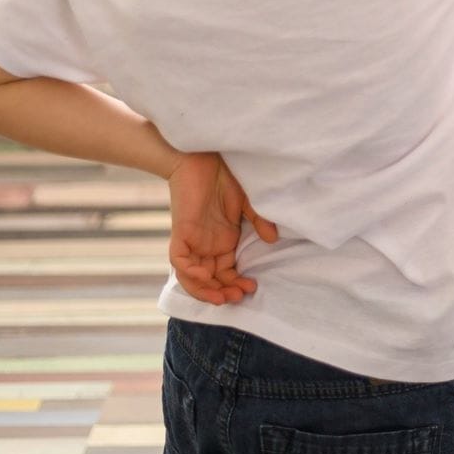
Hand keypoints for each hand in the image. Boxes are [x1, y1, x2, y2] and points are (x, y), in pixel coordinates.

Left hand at [166, 151, 277, 304]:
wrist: (202, 155)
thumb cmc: (224, 175)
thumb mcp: (248, 202)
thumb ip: (259, 221)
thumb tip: (273, 240)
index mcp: (222, 240)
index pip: (226, 271)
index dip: (236, 283)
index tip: (252, 287)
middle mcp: (206, 245)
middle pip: (210, 279)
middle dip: (223, 292)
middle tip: (240, 296)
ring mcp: (193, 240)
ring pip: (192, 277)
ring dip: (206, 290)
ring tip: (223, 298)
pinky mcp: (181, 233)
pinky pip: (180, 262)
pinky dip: (190, 273)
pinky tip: (206, 277)